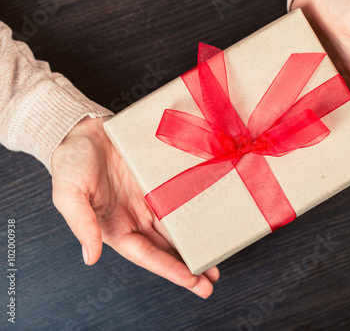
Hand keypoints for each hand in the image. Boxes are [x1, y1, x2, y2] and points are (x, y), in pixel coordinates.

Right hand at [51, 117, 218, 297]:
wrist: (84, 129)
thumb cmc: (71, 162)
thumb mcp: (69, 192)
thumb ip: (81, 224)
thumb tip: (91, 258)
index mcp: (115, 227)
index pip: (146, 254)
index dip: (169, 268)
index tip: (192, 281)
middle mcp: (137, 218)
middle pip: (166, 248)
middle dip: (188, 267)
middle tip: (211, 283)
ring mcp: (151, 201)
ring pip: (178, 229)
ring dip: (196, 245)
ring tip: (217, 262)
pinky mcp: (161, 181)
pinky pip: (182, 199)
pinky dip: (197, 212)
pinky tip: (213, 221)